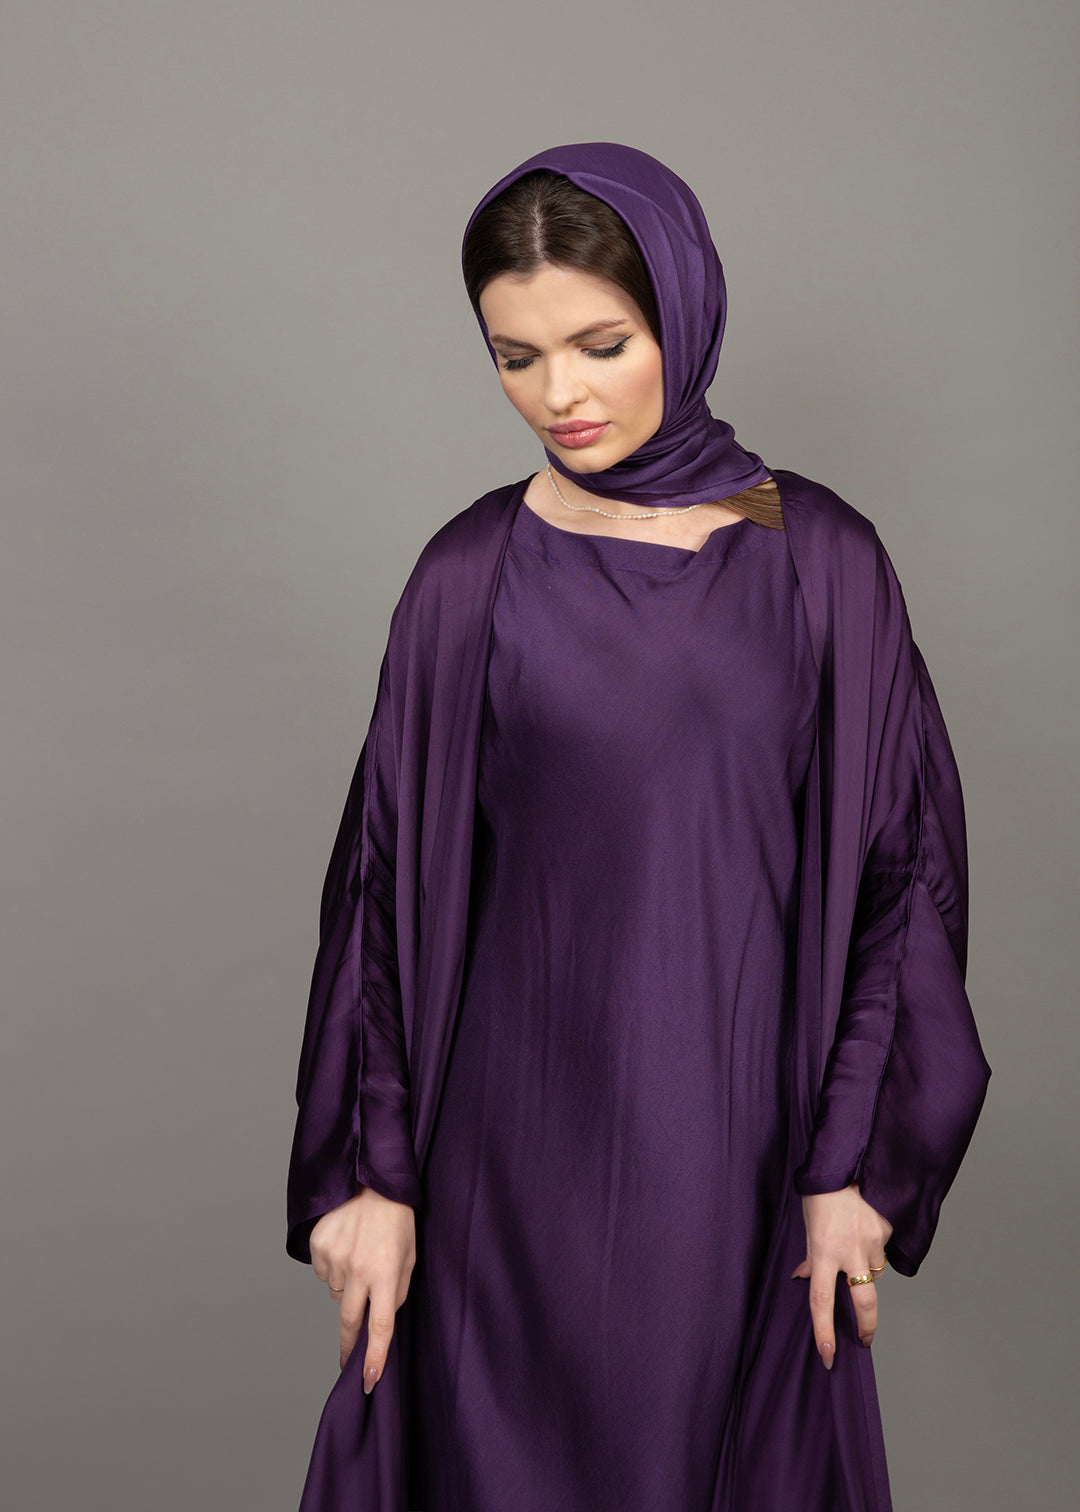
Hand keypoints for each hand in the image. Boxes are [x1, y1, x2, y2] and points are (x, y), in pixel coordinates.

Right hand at [309, 1185, 416, 1390]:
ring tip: (360, 1256)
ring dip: (347, 1288)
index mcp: (386, 1272)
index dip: (373, 1357)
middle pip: (350, 1322)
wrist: (371, 1178)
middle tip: (348, 1360)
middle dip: (350, 1345)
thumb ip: (398, 1291)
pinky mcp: (318, 1246)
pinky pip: (323, 1274)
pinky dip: (333, 1268)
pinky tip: (345, 1245)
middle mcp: (358, 1268)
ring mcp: (335, 1257)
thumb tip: (381, 1321)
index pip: (380, 1326)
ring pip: (336, 1294)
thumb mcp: (410, 1255)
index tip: (368, 1381)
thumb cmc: (398, 1219)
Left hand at [790, 1183, 892, 1369]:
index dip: (824, 1331)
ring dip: (866, 1270)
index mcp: (823, 1251)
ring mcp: (872, 1244)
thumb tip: (803, 1277)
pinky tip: (864, 1227)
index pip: (821, 1301)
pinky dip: (874, 1248)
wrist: (847, 1164)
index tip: (828, 1354)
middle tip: (864, 1340)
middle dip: (866, 1328)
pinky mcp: (887, 1233)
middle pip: (863, 1303)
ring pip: (875, 1273)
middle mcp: (849, 1252)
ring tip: (854, 1244)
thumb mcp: (808, 1226)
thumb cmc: (821, 1195)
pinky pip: (882, 1251)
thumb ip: (810, 1256)